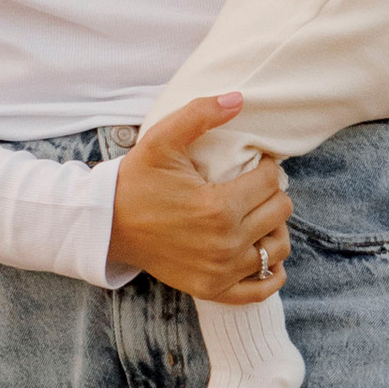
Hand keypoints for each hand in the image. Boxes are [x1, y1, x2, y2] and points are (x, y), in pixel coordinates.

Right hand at [107, 97, 289, 303]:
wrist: (108, 226)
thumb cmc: (136, 181)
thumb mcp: (162, 140)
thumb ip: (200, 114)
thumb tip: (239, 98)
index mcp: (218, 207)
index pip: (271, 182)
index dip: (267, 167)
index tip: (255, 165)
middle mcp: (225, 243)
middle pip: (280, 213)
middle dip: (272, 194)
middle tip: (254, 187)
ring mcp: (220, 271)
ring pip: (278, 249)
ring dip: (274, 229)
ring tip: (256, 215)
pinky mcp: (212, 289)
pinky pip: (261, 289)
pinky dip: (269, 272)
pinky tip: (261, 251)